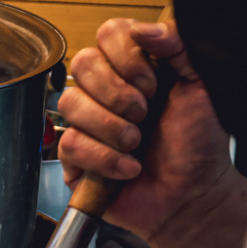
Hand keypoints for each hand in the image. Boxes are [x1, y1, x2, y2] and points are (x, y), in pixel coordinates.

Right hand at [56, 19, 232, 242]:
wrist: (190, 194)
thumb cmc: (196, 145)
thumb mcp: (199, 86)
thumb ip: (178, 48)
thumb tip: (146, 29)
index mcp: (133, 69)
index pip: (107, 35)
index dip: (126, 56)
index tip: (152, 83)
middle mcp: (105, 93)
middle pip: (82, 65)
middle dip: (117, 92)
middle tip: (143, 113)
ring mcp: (86, 125)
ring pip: (71, 104)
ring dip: (111, 127)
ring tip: (136, 142)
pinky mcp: (73, 159)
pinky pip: (71, 145)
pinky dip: (105, 158)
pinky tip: (128, 167)